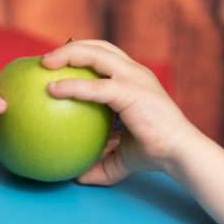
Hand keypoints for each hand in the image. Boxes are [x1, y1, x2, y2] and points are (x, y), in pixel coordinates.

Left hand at [41, 39, 202, 183]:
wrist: (179, 153)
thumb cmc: (153, 153)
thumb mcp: (120, 157)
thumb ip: (99, 162)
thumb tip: (77, 176)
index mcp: (133, 79)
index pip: (105, 55)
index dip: (81, 53)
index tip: (58, 63)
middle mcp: (134, 72)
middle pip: (98, 47)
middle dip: (70, 47)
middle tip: (44, 61)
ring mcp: (134, 78)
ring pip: (96, 54)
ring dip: (68, 54)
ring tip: (44, 63)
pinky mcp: (131, 92)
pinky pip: (95, 87)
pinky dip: (73, 86)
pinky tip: (53, 90)